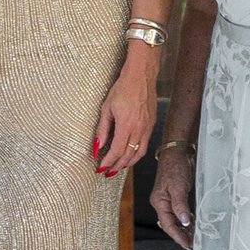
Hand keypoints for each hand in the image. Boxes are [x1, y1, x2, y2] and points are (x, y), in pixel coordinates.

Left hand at [91, 38, 157, 181]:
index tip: (101, 168)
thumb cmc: (123, 88)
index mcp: (126, 126)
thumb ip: (102, 129)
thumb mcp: (107, 108)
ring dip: (128, 163)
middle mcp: (139, 129)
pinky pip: (145, 145)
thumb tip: (97, 145)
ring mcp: (147, 128)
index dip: (109, 163)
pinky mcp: (152, 124)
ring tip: (119, 167)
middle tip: (108, 172)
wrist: (141, 76)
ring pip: (139, 154)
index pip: (117, 152)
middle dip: (117, 167)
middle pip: (128, 156)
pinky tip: (130, 154)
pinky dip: (137, 153)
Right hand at [150, 145, 195, 247]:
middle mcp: (162, 203)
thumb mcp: (178, 187)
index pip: (168, 225)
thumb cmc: (175, 166)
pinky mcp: (175, 197)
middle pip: (171, 224)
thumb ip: (180, 206)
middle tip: (193, 244)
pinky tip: (193, 224)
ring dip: (184, 229)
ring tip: (195, 237)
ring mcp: (168, 200)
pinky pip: (179, 213)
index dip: (178, 236)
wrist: (177, 151)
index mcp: (159, 202)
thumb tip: (183, 222)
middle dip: (181, 235)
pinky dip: (186, 220)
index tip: (187, 244)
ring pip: (176, 220)